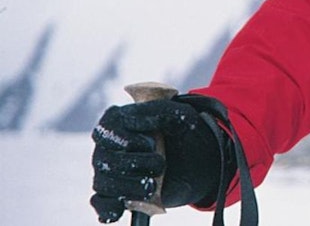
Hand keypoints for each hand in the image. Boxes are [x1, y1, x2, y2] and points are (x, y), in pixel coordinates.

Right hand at [90, 96, 227, 222]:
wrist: (196, 158)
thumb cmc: (183, 132)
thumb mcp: (180, 117)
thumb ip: (162, 112)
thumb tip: (139, 119)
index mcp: (117, 121)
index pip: (107, 131)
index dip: (126, 141)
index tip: (149, 143)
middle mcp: (107, 146)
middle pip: (104, 160)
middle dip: (133, 165)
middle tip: (159, 165)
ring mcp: (107, 171)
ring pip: (103, 183)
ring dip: (128, 188)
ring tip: (152, 187)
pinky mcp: (114, 194)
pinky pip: (101, 204)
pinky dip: (109, 208)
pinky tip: (122, 208)